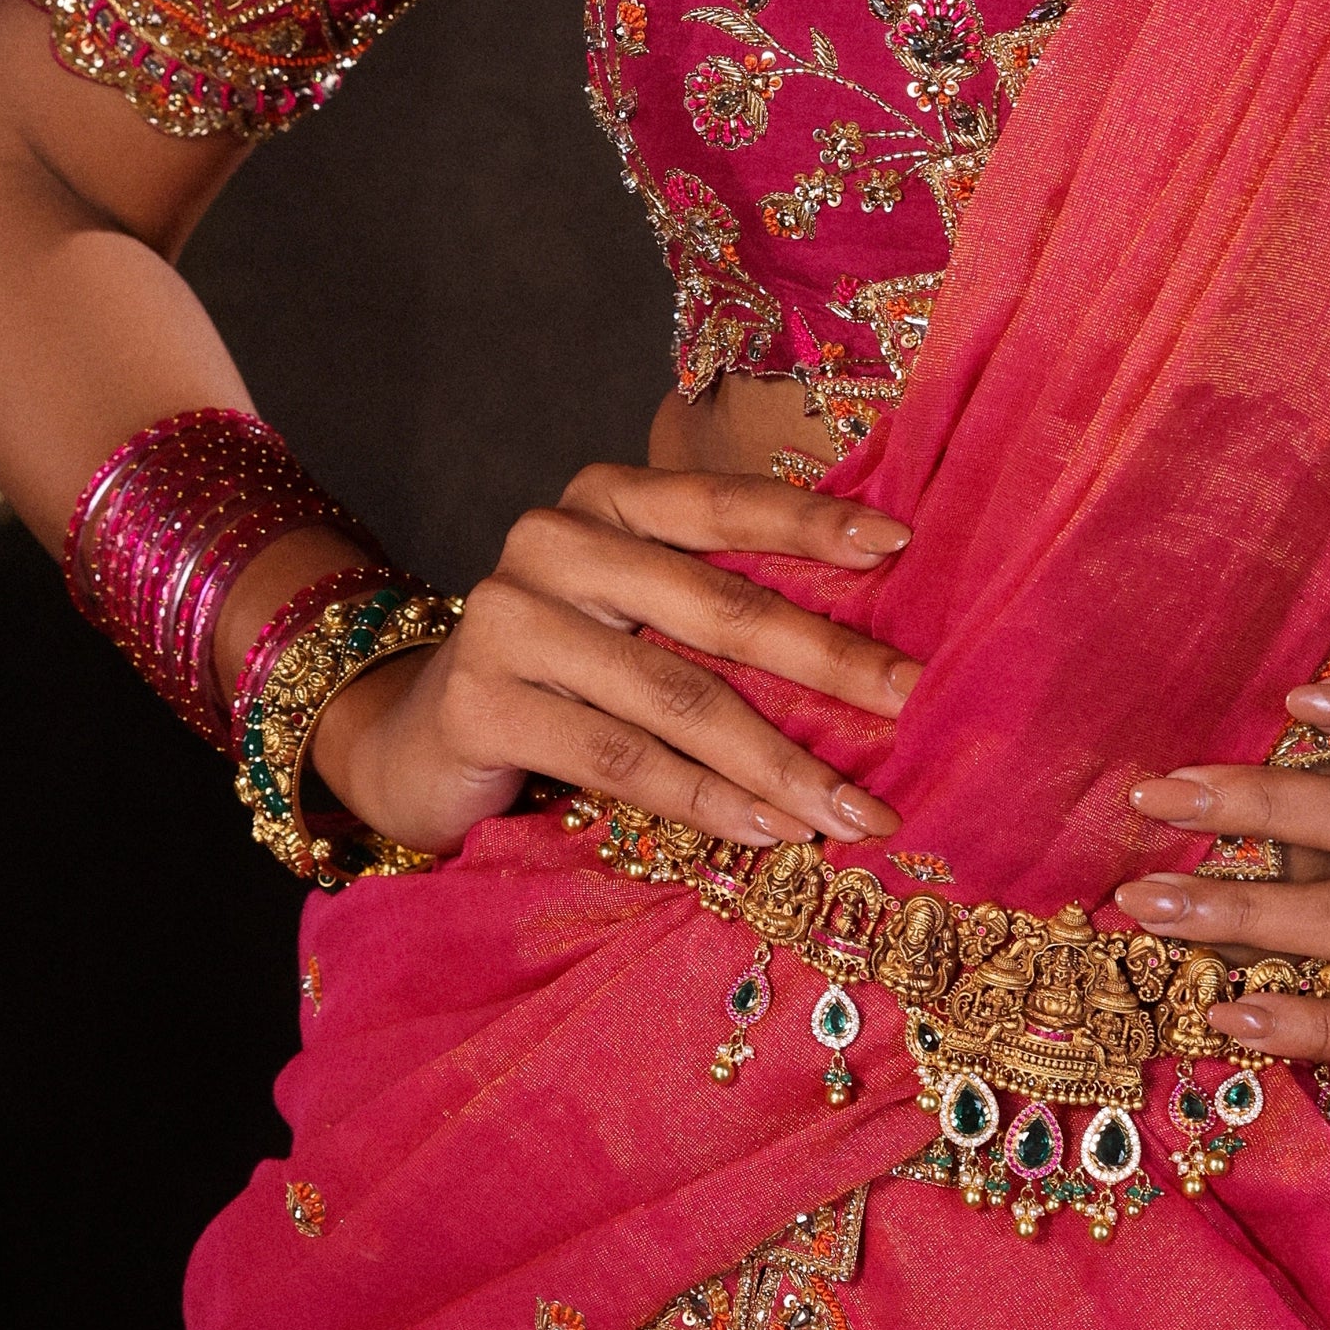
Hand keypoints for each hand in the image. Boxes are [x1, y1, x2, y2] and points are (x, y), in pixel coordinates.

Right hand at [312, 462, 918, 862]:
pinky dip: (704, 800)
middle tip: (910, 700)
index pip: (723, 503)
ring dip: (778, 760)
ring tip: (853, 810)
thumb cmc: (565, 674)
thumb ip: (718, 605)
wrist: (420, 740)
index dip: (812, 523)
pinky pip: (619, 759)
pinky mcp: (481, 705)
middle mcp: (551, 541)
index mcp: (604, 500)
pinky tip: (766, 830)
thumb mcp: (637, 616)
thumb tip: (868, 649)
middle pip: (716, 606)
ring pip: (675, 696)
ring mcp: (509, 621)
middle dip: (826, 659)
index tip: (902, 546)